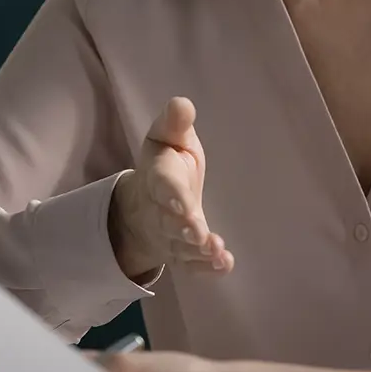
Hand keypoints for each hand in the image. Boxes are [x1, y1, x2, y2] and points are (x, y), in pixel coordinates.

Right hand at [108, 97, 233, 279]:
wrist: (146, 203)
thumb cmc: (167, 163)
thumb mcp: (168, 137)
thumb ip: (175, 123)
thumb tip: (182, 103)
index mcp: (158, 176)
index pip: (163, 185)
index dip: (171, 195)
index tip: (183, 203)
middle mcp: (160, 210)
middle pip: (169, 222)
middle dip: (183, 228)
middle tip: (199, 235)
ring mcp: (170, 235)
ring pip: (181, 247)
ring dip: (198, 250)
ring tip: (215, 251)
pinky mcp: (182, 253)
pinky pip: (192, 265)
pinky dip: (207, 268)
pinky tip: (224, 266)